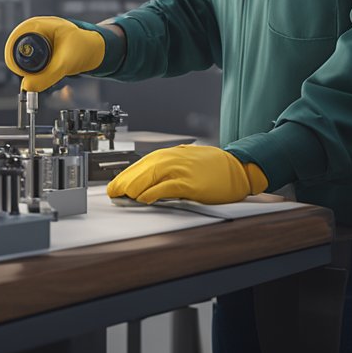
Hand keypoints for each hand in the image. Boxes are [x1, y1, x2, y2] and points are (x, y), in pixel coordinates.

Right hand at [4, 16, 105, 92]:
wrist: (97, 50)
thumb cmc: (85, 48)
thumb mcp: (65, 63)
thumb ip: (47, 76)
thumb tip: (26, 86)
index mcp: (40, 25)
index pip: (16, 38)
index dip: (14, 55)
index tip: (20, 71)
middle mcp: (37, 29)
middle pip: (17, 47)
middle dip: (22, 63)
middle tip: (32, 77)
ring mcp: (39, 37)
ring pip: (24, 54)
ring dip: (30, 66)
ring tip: (44, 72)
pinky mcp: (43, 46)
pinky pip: (32, 57)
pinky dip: (36, 67)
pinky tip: (46, 72)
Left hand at [106, 144, 268, 204]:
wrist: (238, 168)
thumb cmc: (214, 167)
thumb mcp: (188, 160)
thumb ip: (170, 168)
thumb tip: (150, 181)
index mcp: (173, 154)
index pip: (143, 163)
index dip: (127, 174)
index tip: (116, 183)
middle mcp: (175, 159)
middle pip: (143, 168)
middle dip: (125, 180)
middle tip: (113, 191)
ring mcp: (182, 170)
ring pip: (151, 176)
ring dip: (134, 186)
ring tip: (122, 195)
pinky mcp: (190, 183)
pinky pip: (166, 187)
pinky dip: (153, 192)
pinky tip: (143, 198)